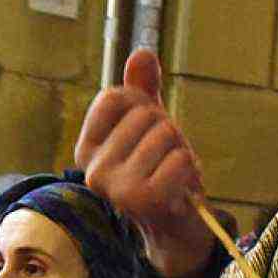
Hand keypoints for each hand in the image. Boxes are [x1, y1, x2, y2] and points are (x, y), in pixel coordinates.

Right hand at [75, 49, 215, 277]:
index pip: (115, 96)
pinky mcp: (142, 199)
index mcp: (87, 149)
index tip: (146, 131)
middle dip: (168, 132)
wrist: (175, 225)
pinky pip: (180, 158)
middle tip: (165, 160)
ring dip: (181, 152)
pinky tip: (181, 188)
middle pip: (145, 114)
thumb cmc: (159, 170)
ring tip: (173, 174)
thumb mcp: (150, 125)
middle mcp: (93, 169)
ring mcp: (115, 187)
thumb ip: (143, 88)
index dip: (142, 104)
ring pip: (165, 135)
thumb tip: (142, 52)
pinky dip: (190, 169)